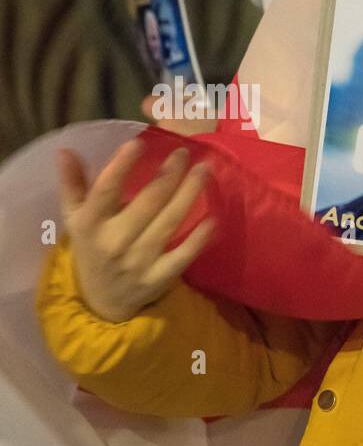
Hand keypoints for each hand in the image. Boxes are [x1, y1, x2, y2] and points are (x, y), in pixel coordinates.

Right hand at [58, 140, 215, 322]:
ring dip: (188, 194)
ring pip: (168, 223)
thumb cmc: (92, 247)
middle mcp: (114, 242)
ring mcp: (138, 261)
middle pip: (146, 204)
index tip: (137, 143)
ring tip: (203, 170)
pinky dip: (198, 238)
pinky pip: (182, 256)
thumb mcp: (76, 219)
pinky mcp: (159, 278)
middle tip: (184, 153)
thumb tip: (66, 150)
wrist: (102, 301)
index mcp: (89, 224)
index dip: (121, 167)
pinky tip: (213, 218)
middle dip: (168, 176)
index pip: (104, 191)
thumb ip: (72, 184)